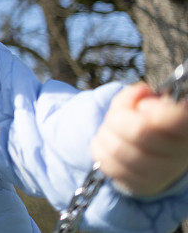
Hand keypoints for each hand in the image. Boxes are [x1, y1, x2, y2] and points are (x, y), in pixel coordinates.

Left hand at [90, 82, 187, 196]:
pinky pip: (108, 164)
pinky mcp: (141, 186)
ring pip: (118, 149)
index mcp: (184, 128)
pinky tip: (107, 144)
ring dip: (106, 134)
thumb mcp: (143, 102)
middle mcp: (180, 154)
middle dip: (118, 118)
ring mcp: (162, 174)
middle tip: (117, 116)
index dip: (153, 110)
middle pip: (138, 131)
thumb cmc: (145, 122)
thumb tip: (141, 93)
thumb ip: (139, 95)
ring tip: (110, 130)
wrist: (146, 152)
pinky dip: (100, 149)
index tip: (143, 106)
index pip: (176, 118)